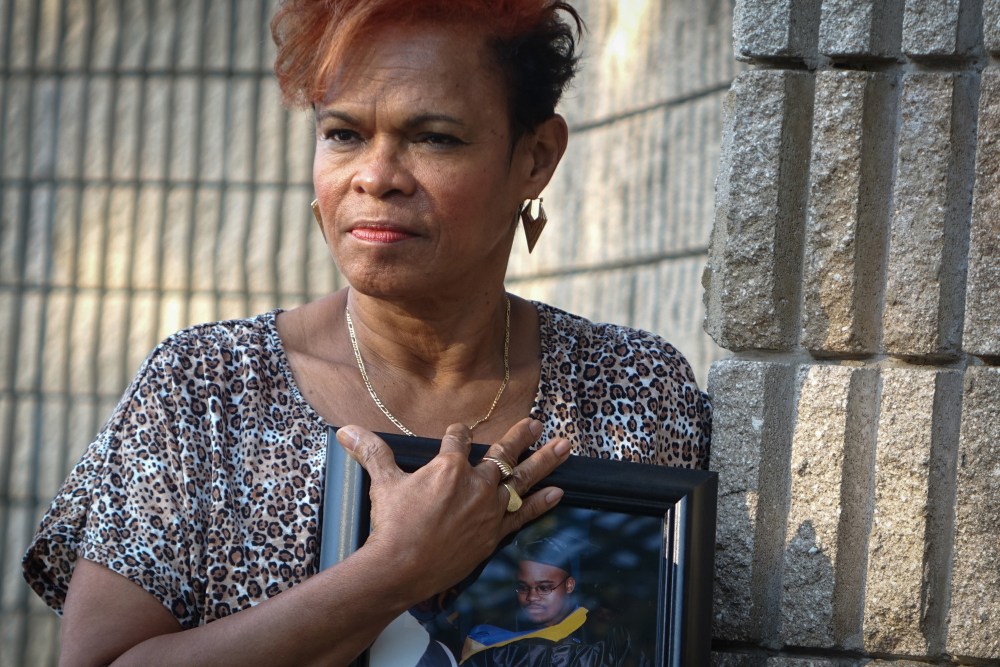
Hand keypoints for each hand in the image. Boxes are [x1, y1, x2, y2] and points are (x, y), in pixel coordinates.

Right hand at [335, 419, 570, 600]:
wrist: (401, 568)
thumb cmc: (392, 525)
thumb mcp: (383, 483)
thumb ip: (372, 453)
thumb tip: (345, 431)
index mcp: (449, 466)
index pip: (460, 439)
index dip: (458, 434)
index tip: (459, 433)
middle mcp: (476, 484)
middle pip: (504, 453)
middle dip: (520, 436)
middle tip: (536, 423)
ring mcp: (489, 509)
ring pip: (523, 479)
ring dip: (545, 461)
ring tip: (565, 446)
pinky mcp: (494, 533)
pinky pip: (524, 514)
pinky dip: (542, 503)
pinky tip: (559, 492)